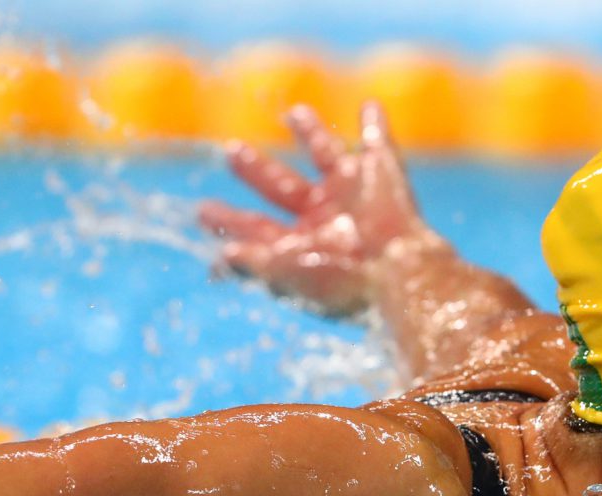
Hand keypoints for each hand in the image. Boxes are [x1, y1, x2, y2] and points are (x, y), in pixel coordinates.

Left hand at [199, 101, 438, 315]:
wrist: (399, 276)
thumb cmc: (341, 283)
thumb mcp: (284, 273)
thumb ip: (252, 263)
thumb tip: (219, 259)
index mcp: (300, 244)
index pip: (256, 227)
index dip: (228, 219)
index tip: (202, 211)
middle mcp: (325, 218)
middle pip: (283, 187)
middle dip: (256, 170)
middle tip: (231, 151)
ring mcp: (354, 195)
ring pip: (327, 156)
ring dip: (311, 135)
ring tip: (294, 113)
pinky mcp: (384, 176)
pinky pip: (379, 144)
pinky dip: (376, 126)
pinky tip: (370, 106)